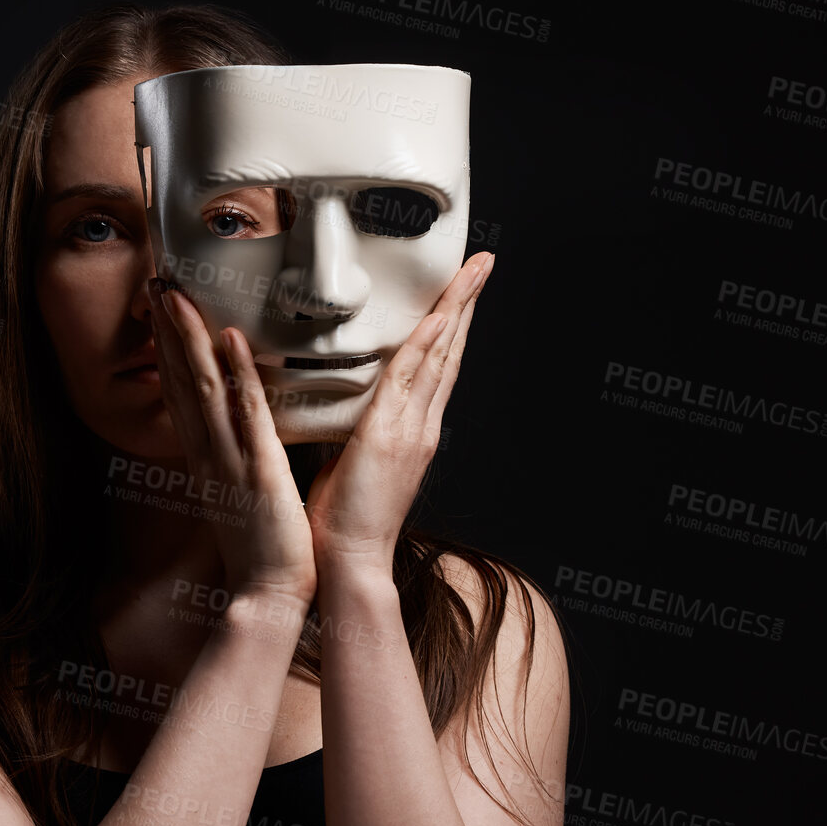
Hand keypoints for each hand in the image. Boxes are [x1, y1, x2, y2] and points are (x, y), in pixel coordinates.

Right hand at [148, 280, 317, 606]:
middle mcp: (207, 453)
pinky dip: (236, 378)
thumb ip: (237, 453)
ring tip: (178, 296)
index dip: (168, 346)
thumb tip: (243, 422)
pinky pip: (245, 416)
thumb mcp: (241, 489)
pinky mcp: (258, 471)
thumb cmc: (264, 545)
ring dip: (188, 340)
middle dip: (167, 330)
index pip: (180, 391)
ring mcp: (228, 460)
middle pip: (179, 381)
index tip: (164, 305)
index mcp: (205, 456)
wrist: (268, 594)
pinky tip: (231, 341)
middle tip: (158, 280)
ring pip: (202, 389)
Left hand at [305, 252, 493, 574]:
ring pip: (439, 356)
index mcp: (412, 432)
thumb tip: (345, 409)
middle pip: (450, 351)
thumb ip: (357, 432)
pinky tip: (440, 314)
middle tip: (483, 262)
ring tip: (474, 269)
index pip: (436, 367)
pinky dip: (428, 343)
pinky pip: (411, 379)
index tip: (459, 291)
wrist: (349, 564)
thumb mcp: (352, 463)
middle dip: (467, 303)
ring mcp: (410, 430)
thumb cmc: (343, 522)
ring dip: (457, 308)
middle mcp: (421, 426)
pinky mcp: (389, 436)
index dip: (450, 326)